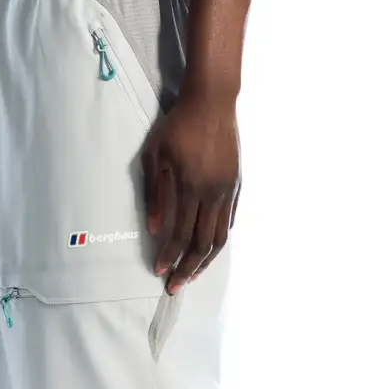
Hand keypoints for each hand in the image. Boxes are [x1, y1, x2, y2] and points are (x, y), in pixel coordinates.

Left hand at [142, 89, 240, 293]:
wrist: (212, 101)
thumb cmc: (177, 126)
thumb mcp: (155, 155)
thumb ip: (154, 193)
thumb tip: (152, 229)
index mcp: (191, 187)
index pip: (181, 234)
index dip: (170, 256)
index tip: (159, 272)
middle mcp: (213, 194)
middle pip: (202, 244)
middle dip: (187, 269)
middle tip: (175, 286)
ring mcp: (227, 190)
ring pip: (219, 237)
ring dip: (205, 261)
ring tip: (193, 275)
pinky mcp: (236, 185)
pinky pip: (229, 221)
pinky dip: (219, 240)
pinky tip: (209, 249)